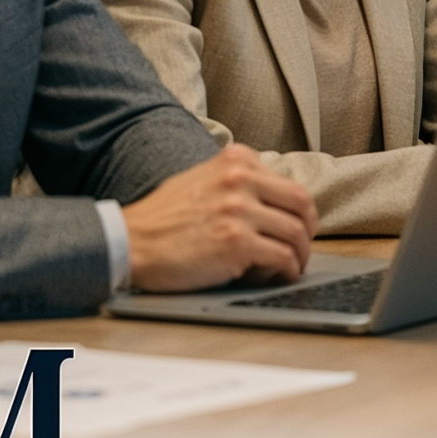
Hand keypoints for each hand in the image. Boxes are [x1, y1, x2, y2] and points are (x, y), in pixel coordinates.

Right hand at [120, 145, 317, 290]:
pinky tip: (272, 276)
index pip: (290, 185)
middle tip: (302, 250)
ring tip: (287, 268)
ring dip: (298, 256)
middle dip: (308, 231)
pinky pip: (282, 257)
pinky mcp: (236, 242)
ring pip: (296, 233)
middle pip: (302, 205)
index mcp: (236, 160)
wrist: (128, 242)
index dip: (300, 212)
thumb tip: (275, 204)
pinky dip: (285, 270)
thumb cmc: (162, 218)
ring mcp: (239, 210)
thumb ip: (238, 182)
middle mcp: (240, 179)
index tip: (298, 227)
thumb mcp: (202, 179)